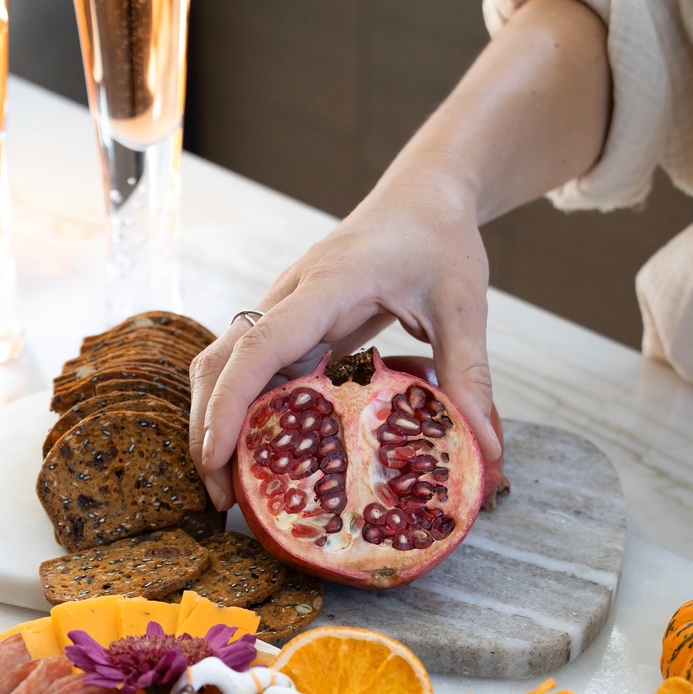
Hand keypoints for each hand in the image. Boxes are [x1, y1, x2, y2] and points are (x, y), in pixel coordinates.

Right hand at [189, 168, 502, 510]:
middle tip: (222, 497)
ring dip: (216, 422)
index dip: (230, 404)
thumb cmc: (440, 240)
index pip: (260, 345)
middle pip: (221, 360)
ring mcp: (283, 309)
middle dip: (207, 428)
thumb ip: (469, 376)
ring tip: (232, 488)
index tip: (216, 458)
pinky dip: (242, 412)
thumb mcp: (463, 305)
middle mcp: (290, 296)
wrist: (423, 196)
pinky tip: (262, 456)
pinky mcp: (289, 324)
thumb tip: (486, 450)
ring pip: (224, 365)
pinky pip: (250, 369)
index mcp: (328, 285)